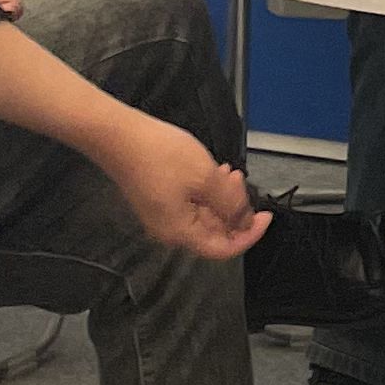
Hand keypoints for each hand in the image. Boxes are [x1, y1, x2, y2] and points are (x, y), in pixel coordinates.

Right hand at [98, 117, 270, 263]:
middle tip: (240, 180)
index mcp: (180, 233)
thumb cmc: (159, 155)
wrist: (118, 135)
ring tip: (229, 171)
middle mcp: (169, 231)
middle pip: (214, 231)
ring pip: (204, 214)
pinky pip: (191, 203)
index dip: (249, 235)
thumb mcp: (206, 178)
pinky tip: (213, 171)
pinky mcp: (157, 200)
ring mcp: (162, 216)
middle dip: (235, 208)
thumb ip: (230, 204)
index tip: (267, 216)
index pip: (223, 249)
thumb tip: (244, 221)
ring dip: (222, 196)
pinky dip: (207, 190)